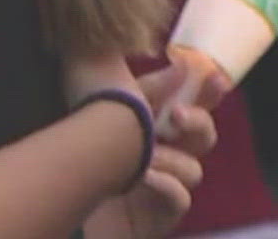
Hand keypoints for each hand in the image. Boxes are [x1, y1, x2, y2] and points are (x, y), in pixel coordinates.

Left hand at [84, 60, 222, 238]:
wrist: (61, 189)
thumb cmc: (81, 144)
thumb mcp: (104, 98)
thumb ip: (145, 84)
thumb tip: (181, 64)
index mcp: (150, 122)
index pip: (190, 103)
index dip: (209, 91)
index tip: (216, 77)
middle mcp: (162, 152)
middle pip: (204, 135)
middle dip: (198, 121)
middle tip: (176, 114)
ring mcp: (165, 184)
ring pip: (194, 169)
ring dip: (172, 158)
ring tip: (143, 156)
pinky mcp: (162, 213)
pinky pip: (181, 198)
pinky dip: (168, 185)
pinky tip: (145, 177)